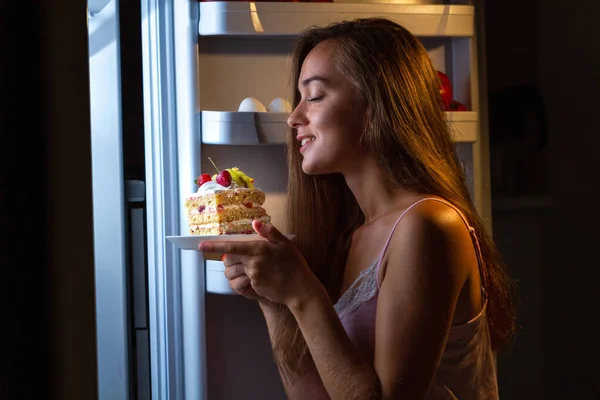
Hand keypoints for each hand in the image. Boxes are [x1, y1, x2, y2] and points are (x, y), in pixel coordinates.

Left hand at [199, 220, 320, 307]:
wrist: (300, 289)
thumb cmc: (295, 265)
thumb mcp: (285, 243)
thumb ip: (270, 232)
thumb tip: (255, 223)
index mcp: (259, 249)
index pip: (232, 246)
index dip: (214, 246)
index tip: (200, 246)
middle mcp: (253, 262)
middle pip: (229, 259)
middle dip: (227, 258)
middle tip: (237, 257)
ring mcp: (253, 276)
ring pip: (235, 271)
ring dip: (236, 269)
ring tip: (251, 268)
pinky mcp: (254, 287)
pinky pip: (243, 281)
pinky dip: (247, 278)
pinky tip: (262, 277)